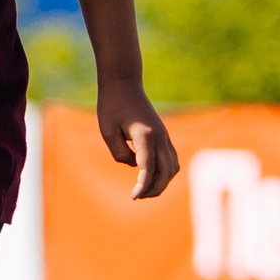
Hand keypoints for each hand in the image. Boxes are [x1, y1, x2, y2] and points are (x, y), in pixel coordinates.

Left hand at [98, 76, 178, 199]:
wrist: (124, 83)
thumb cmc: (112, 105)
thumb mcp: (107, 131)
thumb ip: (120, 153)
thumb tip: (134, 166)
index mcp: (145, 135)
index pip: (148, 167)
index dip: (143, 185)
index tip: (133, 197)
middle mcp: (160, 137)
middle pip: (165, 171)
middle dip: (154, 188)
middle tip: (138, 197)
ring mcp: (165, 136)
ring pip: (172, 166)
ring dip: (162, 182)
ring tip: (145, 191)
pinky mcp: (164, 135)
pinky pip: (171, 159)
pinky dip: (165, 172)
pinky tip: (151, 178)